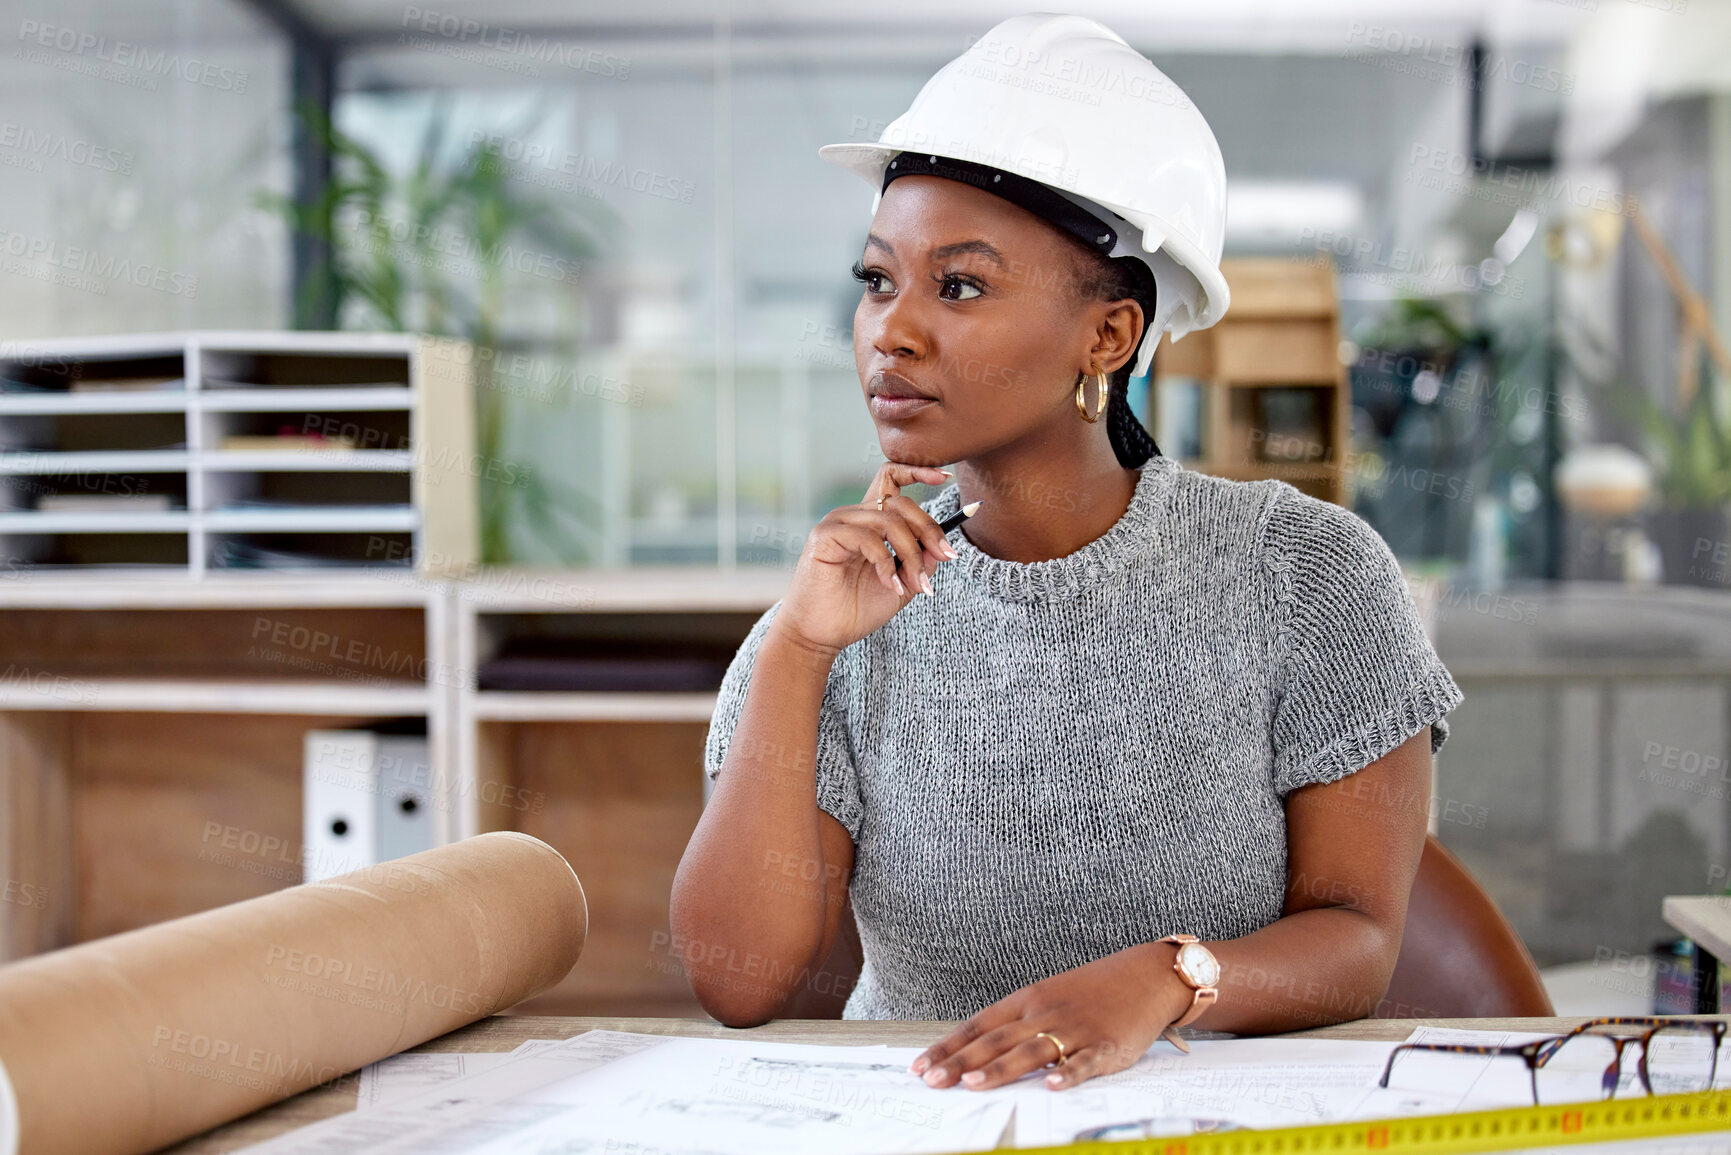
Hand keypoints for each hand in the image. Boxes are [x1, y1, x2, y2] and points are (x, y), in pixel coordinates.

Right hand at [770, 461, 958, 656]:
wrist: (823, 635)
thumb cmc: (857, 609)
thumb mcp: (903, 584)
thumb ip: (922, 561)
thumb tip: (940, 545)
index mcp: (871, 521)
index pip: (892, 478)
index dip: (918, 471)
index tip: (945, 477)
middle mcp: (854, 515)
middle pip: (901, 501)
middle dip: (929, 529)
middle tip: (946, 557)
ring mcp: (838, 522)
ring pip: (889, 520)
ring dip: (911, 554)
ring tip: (916, 585)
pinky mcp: (825, 536)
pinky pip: (868, 538)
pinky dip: (887, 564)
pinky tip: (891, 585)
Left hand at [908, 944, 1192, 1091]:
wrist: (1143, 976)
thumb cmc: (1090, 993)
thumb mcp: (1047, 1000)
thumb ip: (1016, 1027)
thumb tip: (977, 1054)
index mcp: (1026, 1001)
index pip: (978, 1026)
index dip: (948, 1047)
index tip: (920, 1067)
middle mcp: (1043, 1013)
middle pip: (996, 1040)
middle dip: (961, 1062)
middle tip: (932, 1081)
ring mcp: (1074, 1029)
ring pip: (1031, 1050)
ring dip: (1001, 1068)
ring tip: (974, 1085)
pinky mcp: (1105, 1045)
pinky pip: (1084, 1062)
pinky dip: (1067, 1075)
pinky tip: (1051, 1086)